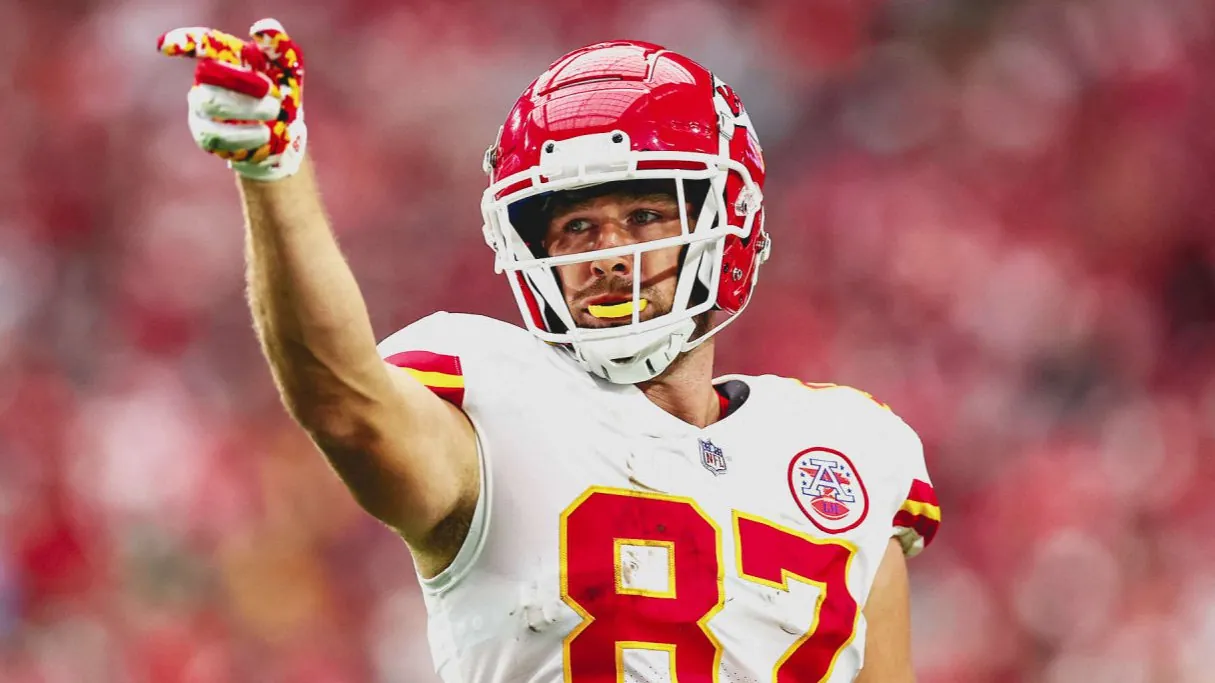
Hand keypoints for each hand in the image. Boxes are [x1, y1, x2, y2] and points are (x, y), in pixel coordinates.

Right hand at [157, 18, 306, 180]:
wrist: (285, 134)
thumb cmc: (282, 93)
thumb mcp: (288, 69)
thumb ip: (279, 47)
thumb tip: (261, 28)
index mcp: (225, 57)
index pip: (201, 43)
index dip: (183, 42)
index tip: (165, 47)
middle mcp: (206, 79)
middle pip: (211, 77)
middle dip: (245, 85)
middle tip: (274, 98)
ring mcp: (201, 108)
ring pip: (212, 104)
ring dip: (248, 111)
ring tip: (273, 116)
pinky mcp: (205, 135)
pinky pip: (216, 136)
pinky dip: (245, 136)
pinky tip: (263, 135)